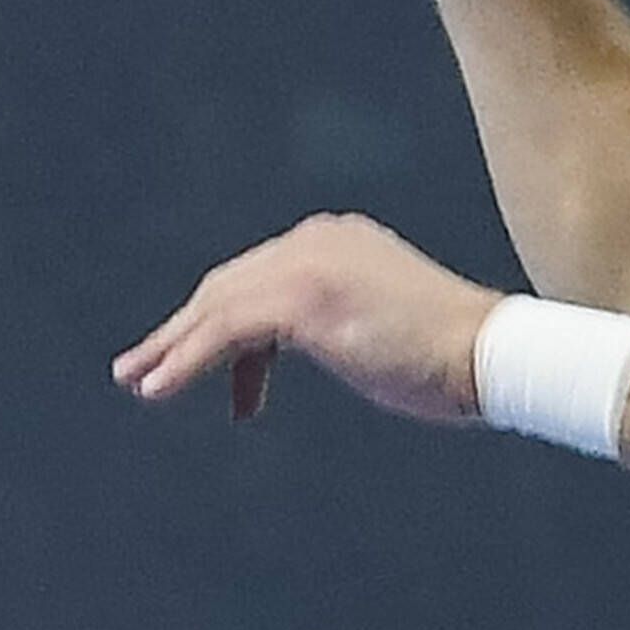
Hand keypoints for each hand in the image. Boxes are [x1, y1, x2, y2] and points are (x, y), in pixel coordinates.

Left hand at [112, 213, 499, 425]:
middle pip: (227, 286)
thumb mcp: (390, 327)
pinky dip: (186, 361)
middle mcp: (316, 241)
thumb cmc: (457, 357)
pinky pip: (225, 333)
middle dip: (182, 328)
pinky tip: (158, 388)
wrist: (493, 353)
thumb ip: (347, 327)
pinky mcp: (303, 300)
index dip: (222, 326)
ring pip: (218, 308)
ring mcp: (308, 266)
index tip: (215, 374)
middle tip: (141, 367)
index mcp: (336, 240)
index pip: (259, 279)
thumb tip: (338, 347)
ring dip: (171, 347)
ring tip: (136, 381)